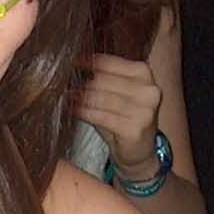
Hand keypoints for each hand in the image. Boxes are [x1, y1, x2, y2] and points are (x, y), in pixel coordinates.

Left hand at [74, 53, 163, 175]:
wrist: (139, 151)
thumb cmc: (124, 118)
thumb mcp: (117, 92)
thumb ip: (102, 77)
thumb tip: (74, 66)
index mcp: (144, 73)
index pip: (109, 62)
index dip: (87, 62)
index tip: (72, 63)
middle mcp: (148, 90)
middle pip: (103, 80)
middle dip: (82, 84)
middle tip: (65, 85)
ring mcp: (144, 110)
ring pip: (100, 98)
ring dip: (80, 98)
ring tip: (67, 98)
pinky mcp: (134, 128)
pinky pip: (101, 116)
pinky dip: (84, 113)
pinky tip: (74, 111)